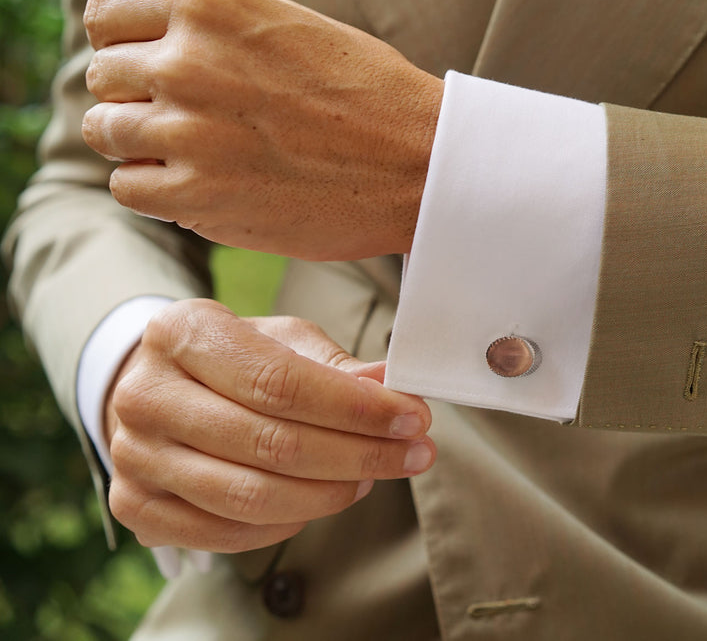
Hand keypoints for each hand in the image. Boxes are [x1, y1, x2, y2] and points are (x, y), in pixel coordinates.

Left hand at [81, 0, 443, 260]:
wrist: (421, 166)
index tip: (152, 66)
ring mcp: (188, 132)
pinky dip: (155, 189)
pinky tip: (200, 184)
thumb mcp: (290, 25)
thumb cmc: (368, 94)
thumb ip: (214, 27)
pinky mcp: (197, 197)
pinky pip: (128, 187)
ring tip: (196, 152)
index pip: (107, 14)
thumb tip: (150, 45)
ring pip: (106, 132)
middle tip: (190, 117)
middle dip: (137, 95)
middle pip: (105, 76)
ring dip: (141, 144)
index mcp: (210, 4)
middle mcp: (187, 61)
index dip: (126, 42)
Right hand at [104, 299, 434, 552]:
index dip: (355, 408)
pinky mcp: (136, 507)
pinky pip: (230, 533)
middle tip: (414, 453)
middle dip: (359, 454)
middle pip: (271, 444)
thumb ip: (335, 365)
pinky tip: (325, 498)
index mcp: (181, 333)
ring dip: (331, 493)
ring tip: (372, 476)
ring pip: (252, 497)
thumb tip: (392, 383)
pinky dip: (290, 522)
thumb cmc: (232, 359)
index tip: (413, 417)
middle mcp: (144, 395)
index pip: (280, 382)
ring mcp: (134, 456)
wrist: (158, 390)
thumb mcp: (281, 340)